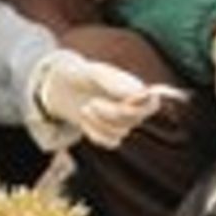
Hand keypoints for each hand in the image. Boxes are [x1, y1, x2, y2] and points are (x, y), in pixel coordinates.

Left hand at [34, 49, 163, 148]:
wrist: (62, 86)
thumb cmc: (82, 75)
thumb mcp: (93, 72)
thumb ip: (114, 80)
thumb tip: (139, 92)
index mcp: (133, 88)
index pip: (153, 104)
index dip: (141, 108)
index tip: (122, 102)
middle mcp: (132, 106)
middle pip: (135, 120)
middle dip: (111, 114)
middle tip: (91, 102)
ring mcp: (122, 121)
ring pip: (122, 133)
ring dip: (99, 123)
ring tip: (84, 109)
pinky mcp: (110, 133)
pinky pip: (111, 143)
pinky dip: (95, 133)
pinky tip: (84, 121)